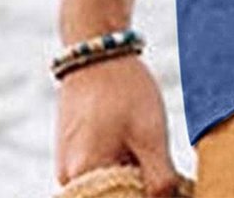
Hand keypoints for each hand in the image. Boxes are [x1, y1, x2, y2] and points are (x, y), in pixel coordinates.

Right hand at [55, 52, 180, 197]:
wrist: (98, 51)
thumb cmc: (126, 91)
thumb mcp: (151, 135)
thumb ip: (160, 179)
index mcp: (85, 177)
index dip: (148, 195)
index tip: (165, 179)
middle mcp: (69, 178)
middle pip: (114, 197)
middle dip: (139, 186)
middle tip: (155, 153)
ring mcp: (67, 165)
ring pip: (108, 184)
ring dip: (131, 174)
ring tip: (143, 141)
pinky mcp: (72, 152)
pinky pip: (99, 169)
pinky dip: (120, 162)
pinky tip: (132, 139)